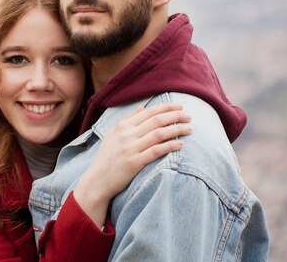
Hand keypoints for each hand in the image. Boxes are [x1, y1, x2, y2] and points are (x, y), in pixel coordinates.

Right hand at [73, 102, 190, 227]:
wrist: (97, 180)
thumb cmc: (106, 158)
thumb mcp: (113, 134)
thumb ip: (128, 120)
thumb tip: (142, 106)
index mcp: (122, 126)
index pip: (148, 112)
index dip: (166, 107)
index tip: (179, 106)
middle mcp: (126, 135)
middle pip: (156, 120)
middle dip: (175, 116)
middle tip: (189, 115)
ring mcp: (130, 148)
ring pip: (158, 134)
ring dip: (176, 129)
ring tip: (189, 128)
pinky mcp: (134, 163)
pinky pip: (156, 151)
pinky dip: (170, 146)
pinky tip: (181, 144)